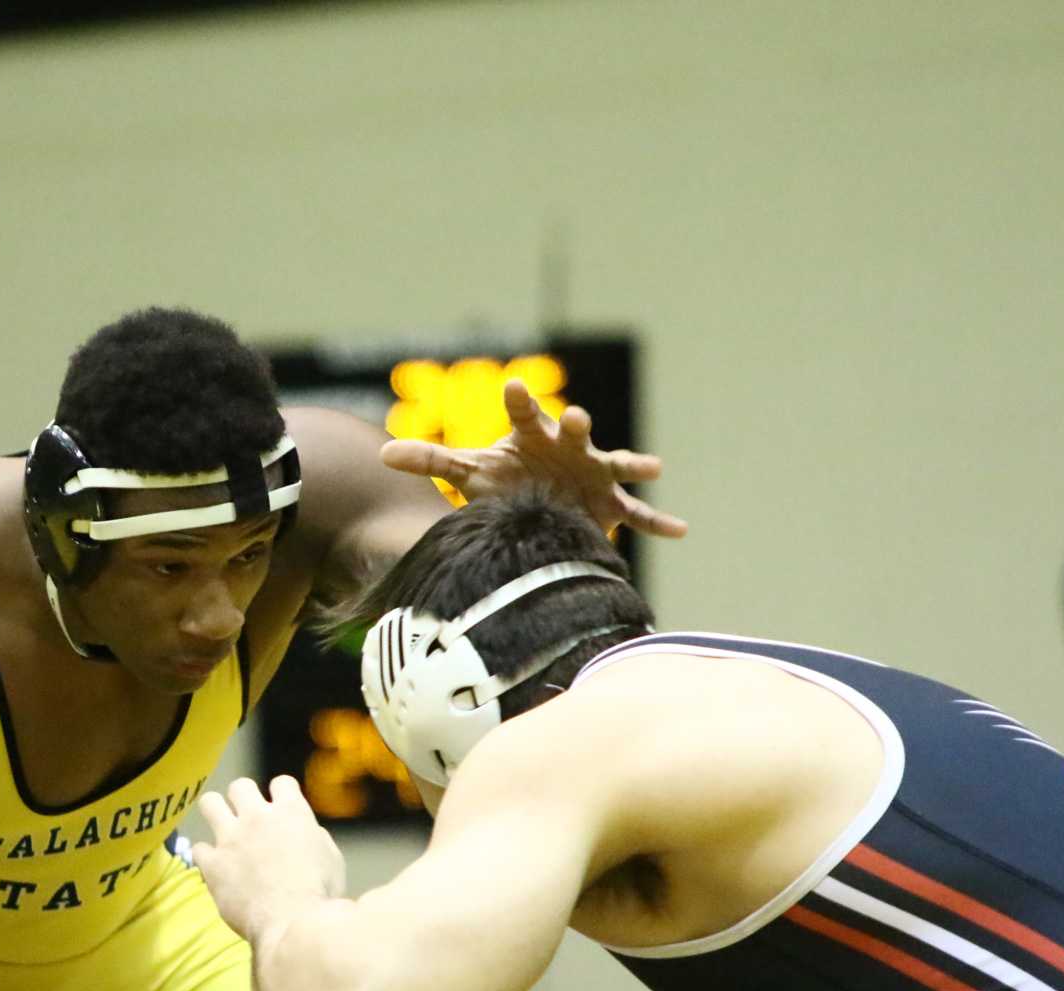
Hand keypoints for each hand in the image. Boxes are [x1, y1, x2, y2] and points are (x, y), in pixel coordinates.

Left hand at [194, 775, 346, 942]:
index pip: (281, 782)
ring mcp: (231, 838)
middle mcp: (257, 817)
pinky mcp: (213, 863)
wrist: (292, 923)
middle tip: (247, 816)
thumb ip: (314, 838)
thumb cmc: (321, 895)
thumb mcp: (332, 860)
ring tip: (221, 827)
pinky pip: (199, 848)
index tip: (281, 807)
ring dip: (216, 813)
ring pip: (210, 803)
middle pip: (240, 786)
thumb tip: (306, 832)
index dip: (281, 794)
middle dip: (243, 798)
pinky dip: (206, 856)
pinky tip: (214, 865)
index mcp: (291, 813)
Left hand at [380, 379, 687, 538]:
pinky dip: (659, 522)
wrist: (537, 506)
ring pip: (613, 464)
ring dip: (630, 463)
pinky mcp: (609, 503)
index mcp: (532, 436)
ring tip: (653, 466)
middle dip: (574, 425)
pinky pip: (638, 513)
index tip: (512, 386)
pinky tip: (682, 530)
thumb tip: (381, 453)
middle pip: (572, 432)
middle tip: (575, 417)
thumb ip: (430, 460)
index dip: (519, 401)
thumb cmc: (506, 480)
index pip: (523, 415)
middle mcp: (567, 447)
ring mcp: (593, 472)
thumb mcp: (469, 473)